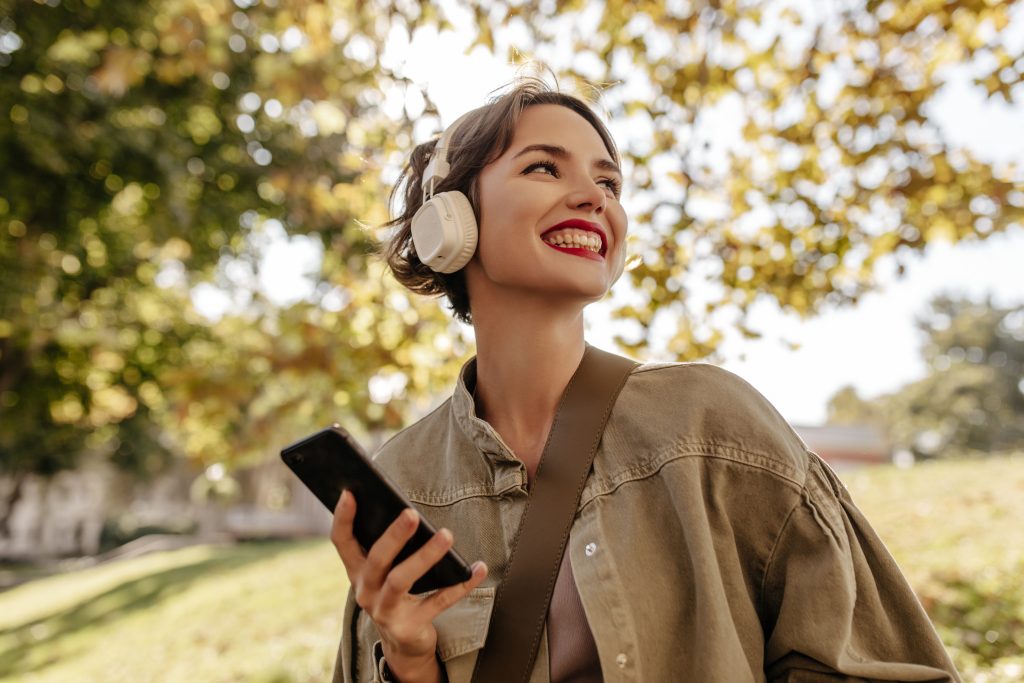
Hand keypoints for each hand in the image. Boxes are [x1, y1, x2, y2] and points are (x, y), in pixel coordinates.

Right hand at [331, 490, 487, 682]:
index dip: (343, 517)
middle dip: (393, 536)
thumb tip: (408, 511)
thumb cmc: (396, 593)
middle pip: (376, 559)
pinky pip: (439, 601)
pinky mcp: (409, 626)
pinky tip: (478, 568)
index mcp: (357, 571)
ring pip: (401, 580)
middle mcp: (365, 591)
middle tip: (411, 514)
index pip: (342, 541)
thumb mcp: (385, 572)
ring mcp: (385, 611)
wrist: (403, 644)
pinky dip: (460, 584)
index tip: (350, 491)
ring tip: (447, 535)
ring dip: (425, 556)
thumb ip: (390, 546)